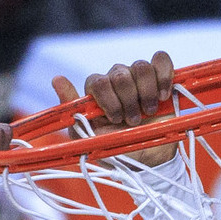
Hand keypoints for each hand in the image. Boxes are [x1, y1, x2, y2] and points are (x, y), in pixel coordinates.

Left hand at [52, 51, 176, 167]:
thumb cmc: (117, 149)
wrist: (147, 160)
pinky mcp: (161, 77)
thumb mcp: (89, 139)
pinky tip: (163, 95)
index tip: (116, 120)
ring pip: (140, 66)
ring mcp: (138, 78)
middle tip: (133, 121)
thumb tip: (57, 79)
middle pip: (119, 73)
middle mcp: (116, 80)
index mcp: (98, 92)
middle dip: (127, 100)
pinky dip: (163, 75)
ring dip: (145, 92)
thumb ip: (73, 112)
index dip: (108, 99)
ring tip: (149, 111)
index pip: (97, 80)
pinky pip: (161, 59)